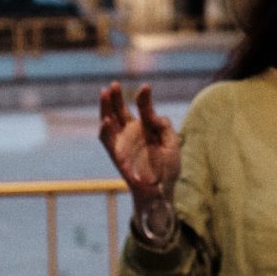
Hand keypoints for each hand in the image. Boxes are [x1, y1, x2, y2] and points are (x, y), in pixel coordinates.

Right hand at [98, 82, 180, 207]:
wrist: (161, 190)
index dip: (143, 97)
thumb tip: (152, 113)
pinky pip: (107, 141)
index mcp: (146, 127)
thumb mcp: (172, 143)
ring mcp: (123, 143)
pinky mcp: (116, 155)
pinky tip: (106, 119)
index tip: (146, 87)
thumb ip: (164, 125)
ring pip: (109, 121)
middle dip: (116, 97)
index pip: (142, 108)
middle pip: (120, 110)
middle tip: (114, 84)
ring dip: (105, 108)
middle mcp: (132, 132)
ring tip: (104, 93)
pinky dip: (104, 130)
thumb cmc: (168, 168)